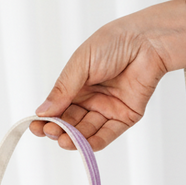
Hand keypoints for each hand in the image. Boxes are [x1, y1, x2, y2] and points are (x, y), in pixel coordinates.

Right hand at [29, 0, 185, 151]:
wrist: (150, 39)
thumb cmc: (115, 42)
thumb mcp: (81, 63)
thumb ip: (63, 89)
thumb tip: (42, 111)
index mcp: (77, 86)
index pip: (57, 109)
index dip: (46, 119)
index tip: (35, 126)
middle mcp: (90, 99)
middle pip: (70, 123)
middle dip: (58, 130)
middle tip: (50, 131)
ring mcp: (107, 109)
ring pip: (86, 131)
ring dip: (73, 139)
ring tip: (63, 140)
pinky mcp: (125, 116)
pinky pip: (107, 134)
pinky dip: (93, 143)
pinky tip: (82, 145)